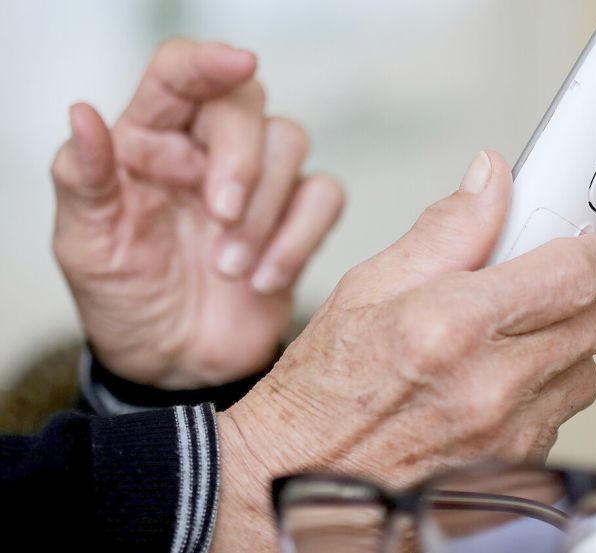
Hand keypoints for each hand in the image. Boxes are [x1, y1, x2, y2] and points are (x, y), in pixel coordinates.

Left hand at [50, 40, 343, 387]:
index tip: (236, 62)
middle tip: (220, 217)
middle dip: (242, 159)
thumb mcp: (86, 245)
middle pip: (247, 103)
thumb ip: (84, 178)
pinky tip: (264, 280)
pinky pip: (324, 196)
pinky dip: (300, 238)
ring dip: (266, 211)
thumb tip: (82, 115)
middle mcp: (206, 149)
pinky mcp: (297, 219)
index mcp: (149, 140)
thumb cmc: (126, 299)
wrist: (174, 365)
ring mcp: (259, 183)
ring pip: (291, 143)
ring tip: (230, 269)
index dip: (208, 61)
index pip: (179, 74)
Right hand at [212, 150, 595, 550]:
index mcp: (452, 326)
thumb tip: (491, 181)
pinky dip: (540, 395)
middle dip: (569, 297)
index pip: (573, 274)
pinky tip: (491, 386)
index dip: (590, 252)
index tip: (584, 246)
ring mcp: (507, 436)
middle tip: (528, 290)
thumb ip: (446, 229)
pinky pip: (560, 416)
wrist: (301, 476)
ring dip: (557, 349)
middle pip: (592, 322)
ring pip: (583, 372)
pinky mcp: (515, 469)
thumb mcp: (368, 286)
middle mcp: (489, 386)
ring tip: (501, 343)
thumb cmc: (324, 390)